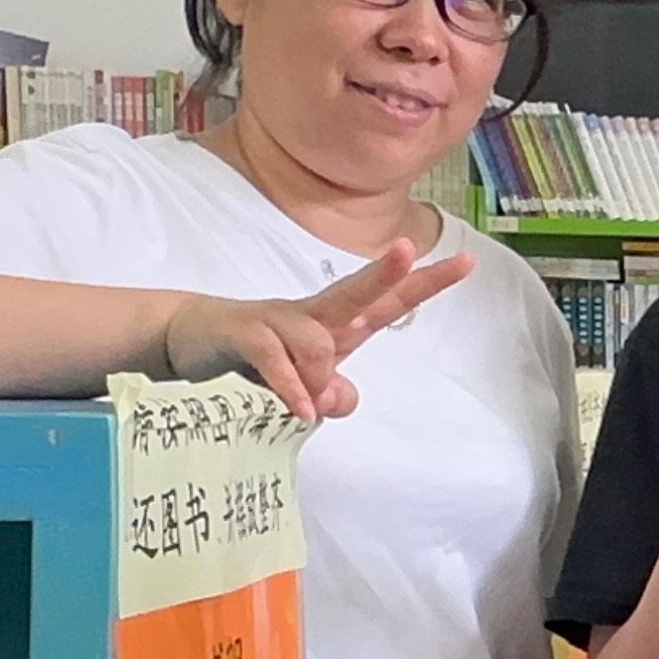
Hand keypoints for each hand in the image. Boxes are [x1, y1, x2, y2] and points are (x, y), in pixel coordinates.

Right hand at [161, 240, 469, 421]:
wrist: (191, 337)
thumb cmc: (262, 356)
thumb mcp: (307, 383)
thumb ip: (334, 395)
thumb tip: (338, 399)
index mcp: (338, 323)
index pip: (389, 300)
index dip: (425, 283)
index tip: (467, 263)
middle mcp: (314, 314)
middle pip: (357, 291)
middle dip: (385, 274)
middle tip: (406, 250)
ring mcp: (279, 320)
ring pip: (318, 338)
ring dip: (319, 375)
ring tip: (304, 403)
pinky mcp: (246, 333)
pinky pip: (276, 359)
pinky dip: (291, 386)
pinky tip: (300, 408)